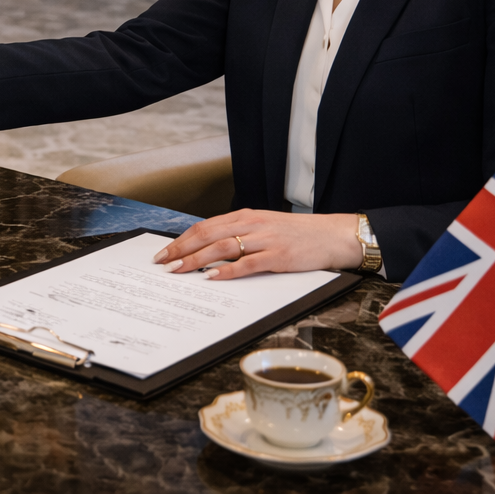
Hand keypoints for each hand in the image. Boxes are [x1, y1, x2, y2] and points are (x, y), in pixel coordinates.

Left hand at [151, 209, 363, 278]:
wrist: (332, 235)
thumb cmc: (297, 234)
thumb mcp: (264, 227)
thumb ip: (239, 234)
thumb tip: (209, 250)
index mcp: (246, 216)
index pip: (205, 226)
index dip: (182, 239)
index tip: (164, 252)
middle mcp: (252, 225)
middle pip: (208, 235)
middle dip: (181, 249)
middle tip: (162, 263)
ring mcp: (265, 240)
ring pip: (222, 247)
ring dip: (196, 260)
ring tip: (178, 270)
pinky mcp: (278, 257)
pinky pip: (248, 264)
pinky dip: (228, 271)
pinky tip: (212, 277)